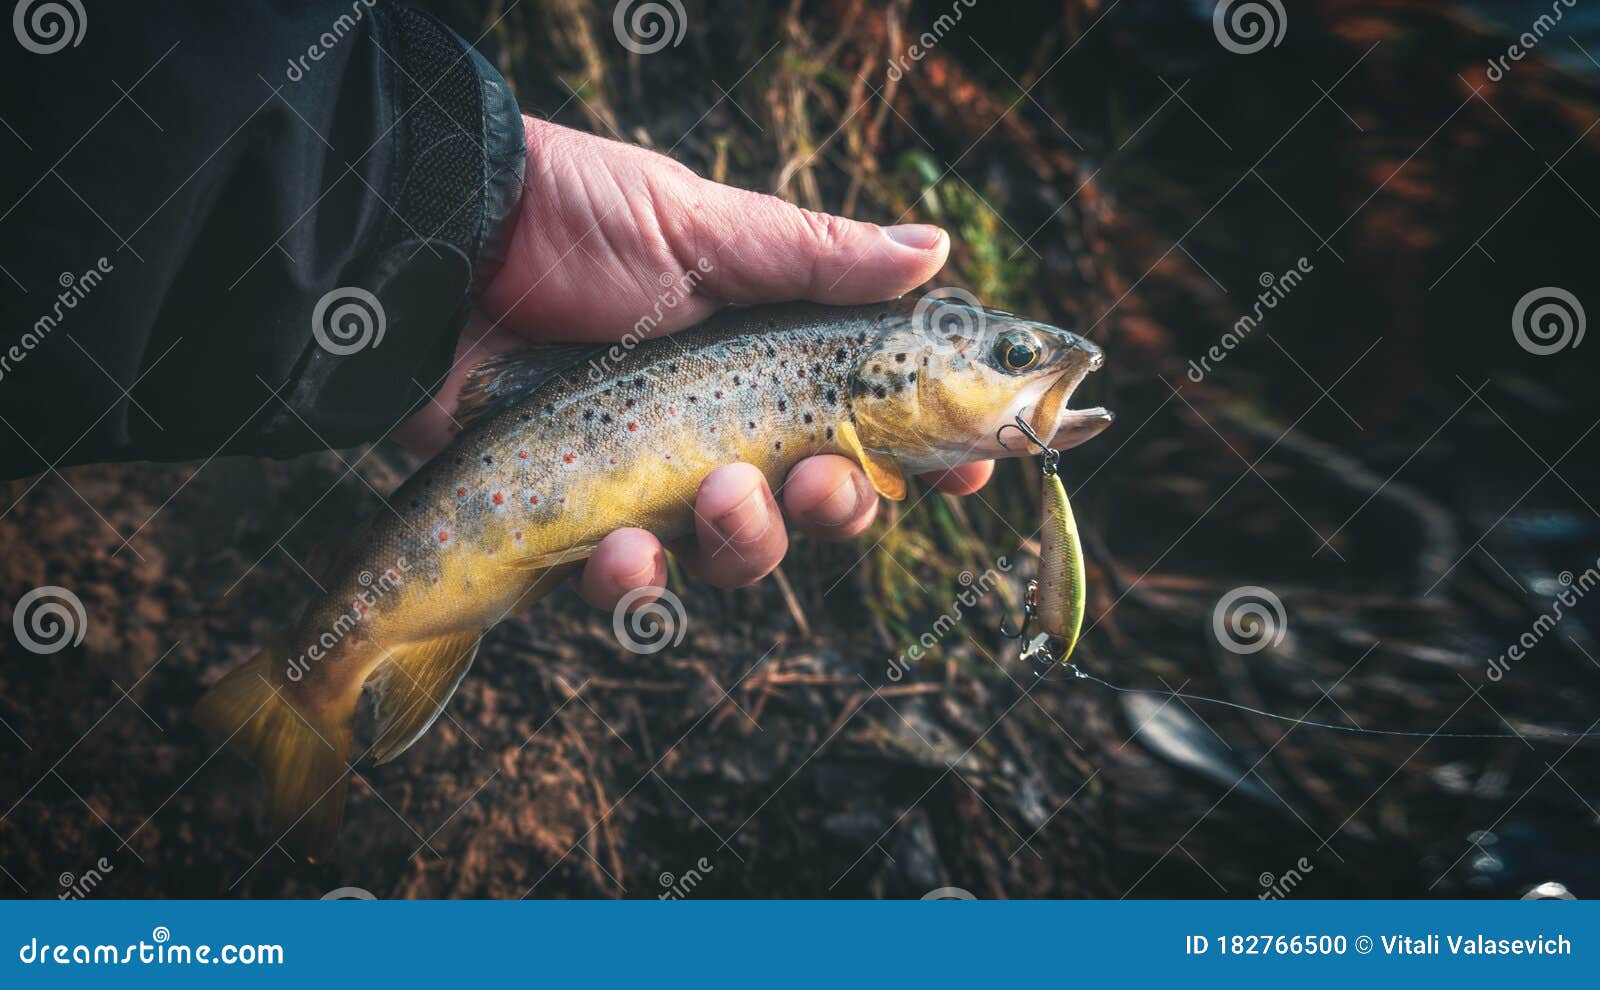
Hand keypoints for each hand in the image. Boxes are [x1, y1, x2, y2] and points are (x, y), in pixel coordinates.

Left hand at [397, 116, 993, 607]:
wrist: (431, 249)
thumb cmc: (568, 222)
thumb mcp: (701, 227)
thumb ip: (817, 259)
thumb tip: (936, 251)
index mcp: (763, 357)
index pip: (866, 418)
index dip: (926, 452)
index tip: (976, 464)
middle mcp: (718, 427)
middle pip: (816, 506)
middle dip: (841, 507)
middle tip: (826, 478)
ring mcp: (649, 481)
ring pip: (737, 556)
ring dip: (749, 542)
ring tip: (720, 493)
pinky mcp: (576, 525)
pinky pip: (631, 585)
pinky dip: (637, 580)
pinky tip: (623, 547)